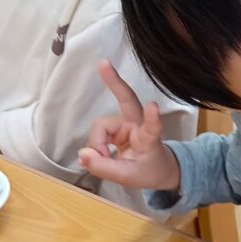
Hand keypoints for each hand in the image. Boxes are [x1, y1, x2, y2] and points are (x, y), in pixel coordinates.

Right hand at [78, 60, 180, 190]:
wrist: (158, 169)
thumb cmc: (149, 171)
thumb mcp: (127, 178)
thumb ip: (104, 168)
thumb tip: (82, 154)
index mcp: (149, 139)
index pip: (152, 127)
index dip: (152, 118)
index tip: (153, 106)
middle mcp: (137, 125)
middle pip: (126, 101)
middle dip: (114, 82)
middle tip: (103, 63)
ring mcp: (125, 124)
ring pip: (101, 127)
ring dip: (97, 144)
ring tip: (103, 160)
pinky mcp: (115, 127)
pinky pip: (97, 133)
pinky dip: (95, 145)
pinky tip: (100, 154)